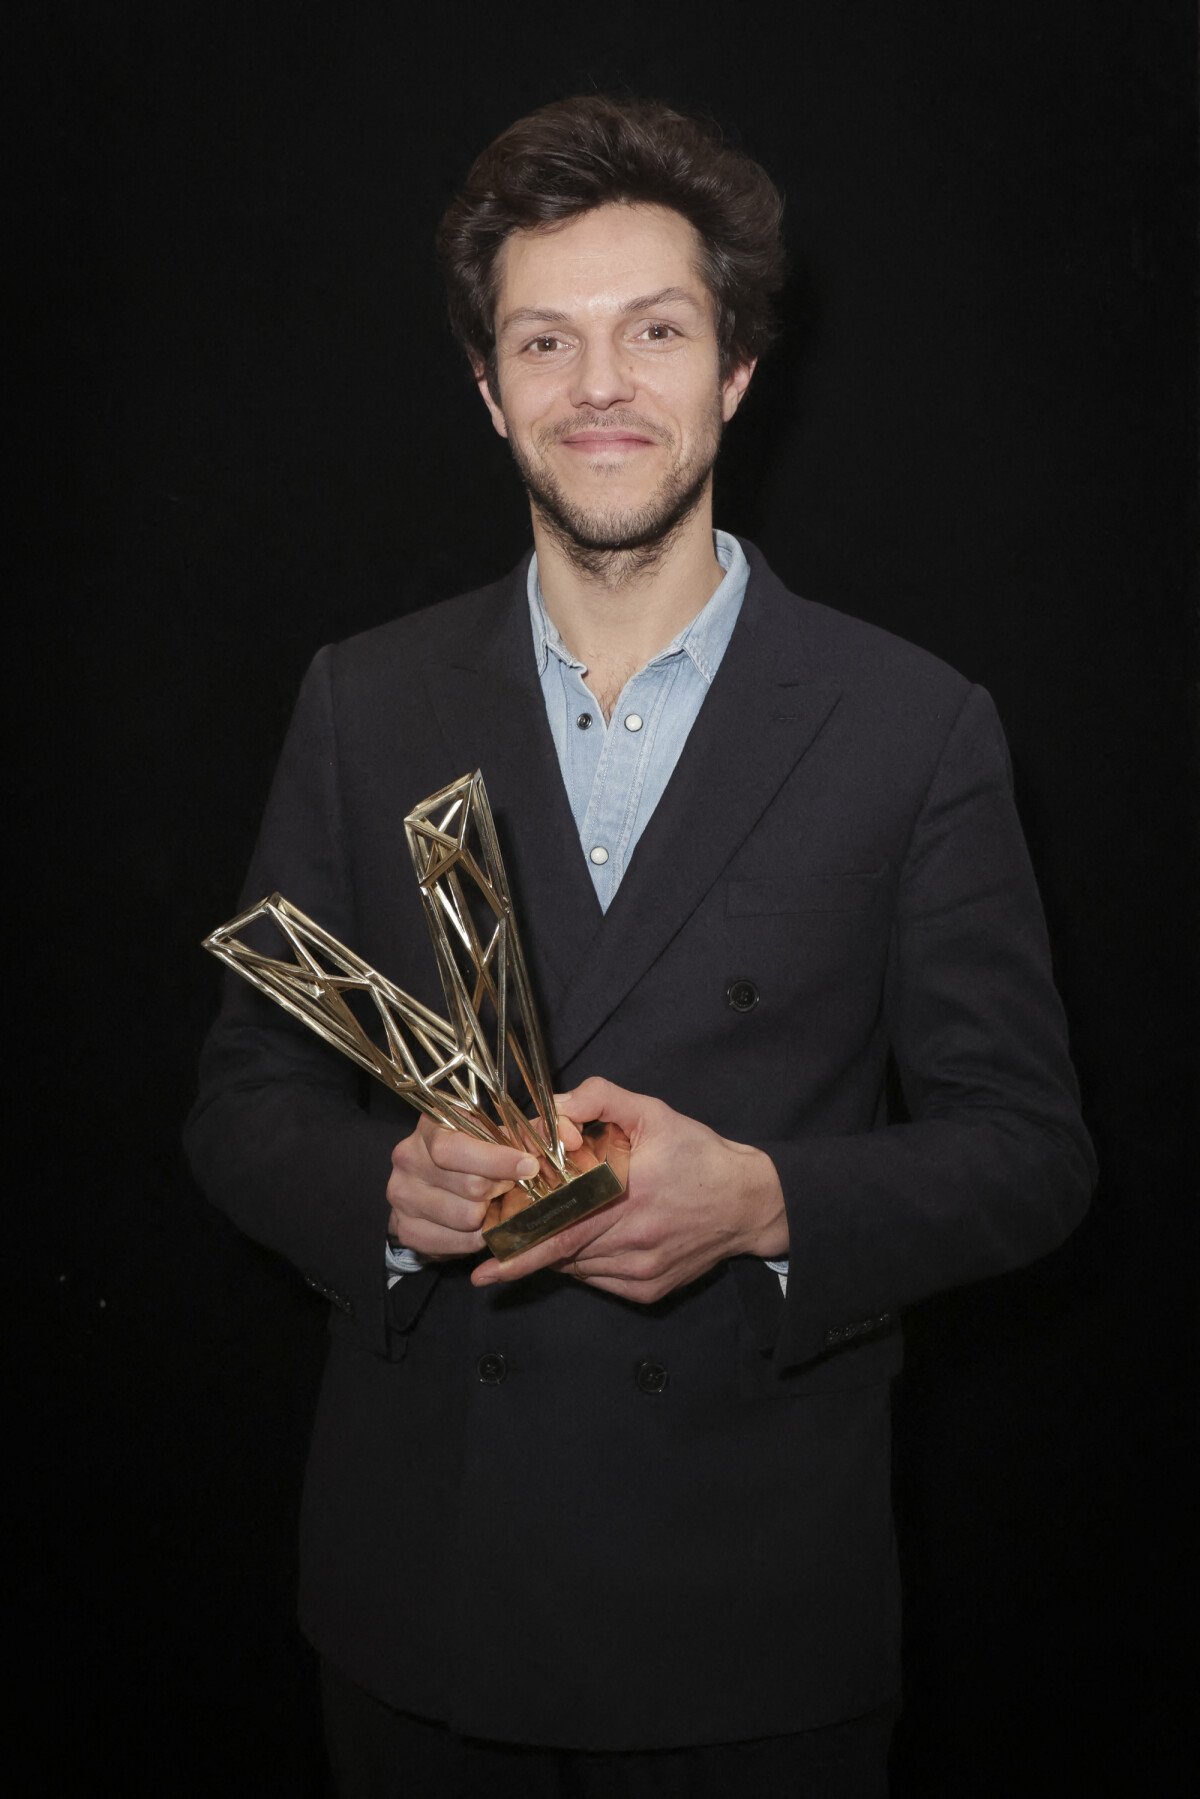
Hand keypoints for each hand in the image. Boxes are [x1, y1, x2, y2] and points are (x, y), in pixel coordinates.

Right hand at [387, 1115, 544, 1259]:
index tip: (529, 1167)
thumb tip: (571, 1136)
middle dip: (499, 1191)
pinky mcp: (404, 1229)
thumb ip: (541, 1129)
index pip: (456, 1146)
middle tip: (508, 1189)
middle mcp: (408, 1156)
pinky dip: (473, 1239)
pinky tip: (479, 1225)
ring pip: (464, 1217)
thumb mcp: (507, 1132)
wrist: (440, 1185)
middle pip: (467, 1186)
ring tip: (492, 1206)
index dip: (497, 1160)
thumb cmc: (482, 1153)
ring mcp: (401, 1195)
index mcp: (431, 1125)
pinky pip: (452, 1243)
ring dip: (488, 1216)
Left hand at [470, 1076, 787, 1301]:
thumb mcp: (654, 1113)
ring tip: (544, 1237)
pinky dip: (584, 1265)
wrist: (749, 1202)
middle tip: (488, 1267)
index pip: (562, 1228)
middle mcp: (634, 1240)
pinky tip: (588, 1242)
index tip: (487, 1260)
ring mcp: (642, 1271)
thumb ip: (602, 1099)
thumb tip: (556, 1109)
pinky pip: (601, 1281)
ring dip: (557, 1255)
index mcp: (629, 1196)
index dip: (523, 1247)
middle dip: (526, 1256)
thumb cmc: (698, 1155)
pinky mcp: (650, 1290)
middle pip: (564, 1254)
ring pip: (580, 1268)